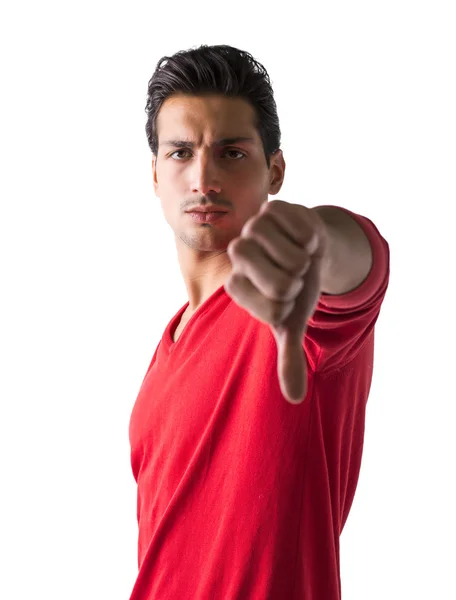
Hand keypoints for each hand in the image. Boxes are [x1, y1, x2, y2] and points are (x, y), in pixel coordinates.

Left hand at [224, 200, 328, 403]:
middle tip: (295, 274)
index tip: (286, 295)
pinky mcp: (272, 209)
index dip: (292, 304)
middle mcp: (237, 257)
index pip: (274, 309)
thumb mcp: (292, 322)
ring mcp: (253, 229)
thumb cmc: (295, 288)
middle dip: (300, 284)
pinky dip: (313, 238)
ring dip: (307, 261)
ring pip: (293, 258)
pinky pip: (303, 231)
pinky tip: (303, 237)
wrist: (307, 249)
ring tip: (299, 255)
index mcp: (236, 286)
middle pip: (281, 285)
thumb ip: (288, 358)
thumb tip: (294, 399)